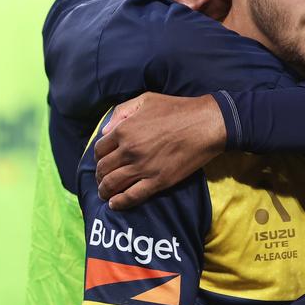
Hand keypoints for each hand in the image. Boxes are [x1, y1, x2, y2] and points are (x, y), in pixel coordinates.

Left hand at [95, 92, 225, 209]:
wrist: (206, 124)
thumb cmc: (177, 109)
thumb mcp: (146, 99)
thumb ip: (122, 112)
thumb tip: (105, 131)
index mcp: (124, 130)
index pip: (99, 149)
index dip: (98, 157)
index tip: (103, 161)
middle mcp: (129, 150)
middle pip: (103, 169)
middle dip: (99, 176)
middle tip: (103, 179)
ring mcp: (143, 168)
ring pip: (113, 185)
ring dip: (105, 191)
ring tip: (105, 194)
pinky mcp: (158, 181)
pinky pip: (132, 196)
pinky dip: (119, 203)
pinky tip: (114, 205)